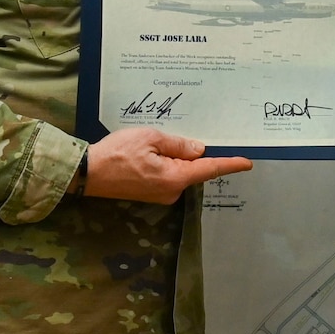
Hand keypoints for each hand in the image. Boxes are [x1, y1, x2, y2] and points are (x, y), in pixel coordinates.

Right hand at [83, 128, 250, 204]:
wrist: (87, 173)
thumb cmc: (117, 153)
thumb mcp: (150, 138)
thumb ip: (177, 144)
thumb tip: (199, 149)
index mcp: (175, 178)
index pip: (209, 169)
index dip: (230, 164)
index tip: (247, 162)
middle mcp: (172, 191)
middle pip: (192, 168)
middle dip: (187, 152)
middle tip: (166, 138)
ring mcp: (161, 195)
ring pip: (178, 170)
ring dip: (171, 156)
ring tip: (147, 144)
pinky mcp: (151, 193)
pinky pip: (167, 175)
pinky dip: (164, 162)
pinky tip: (147, 152)